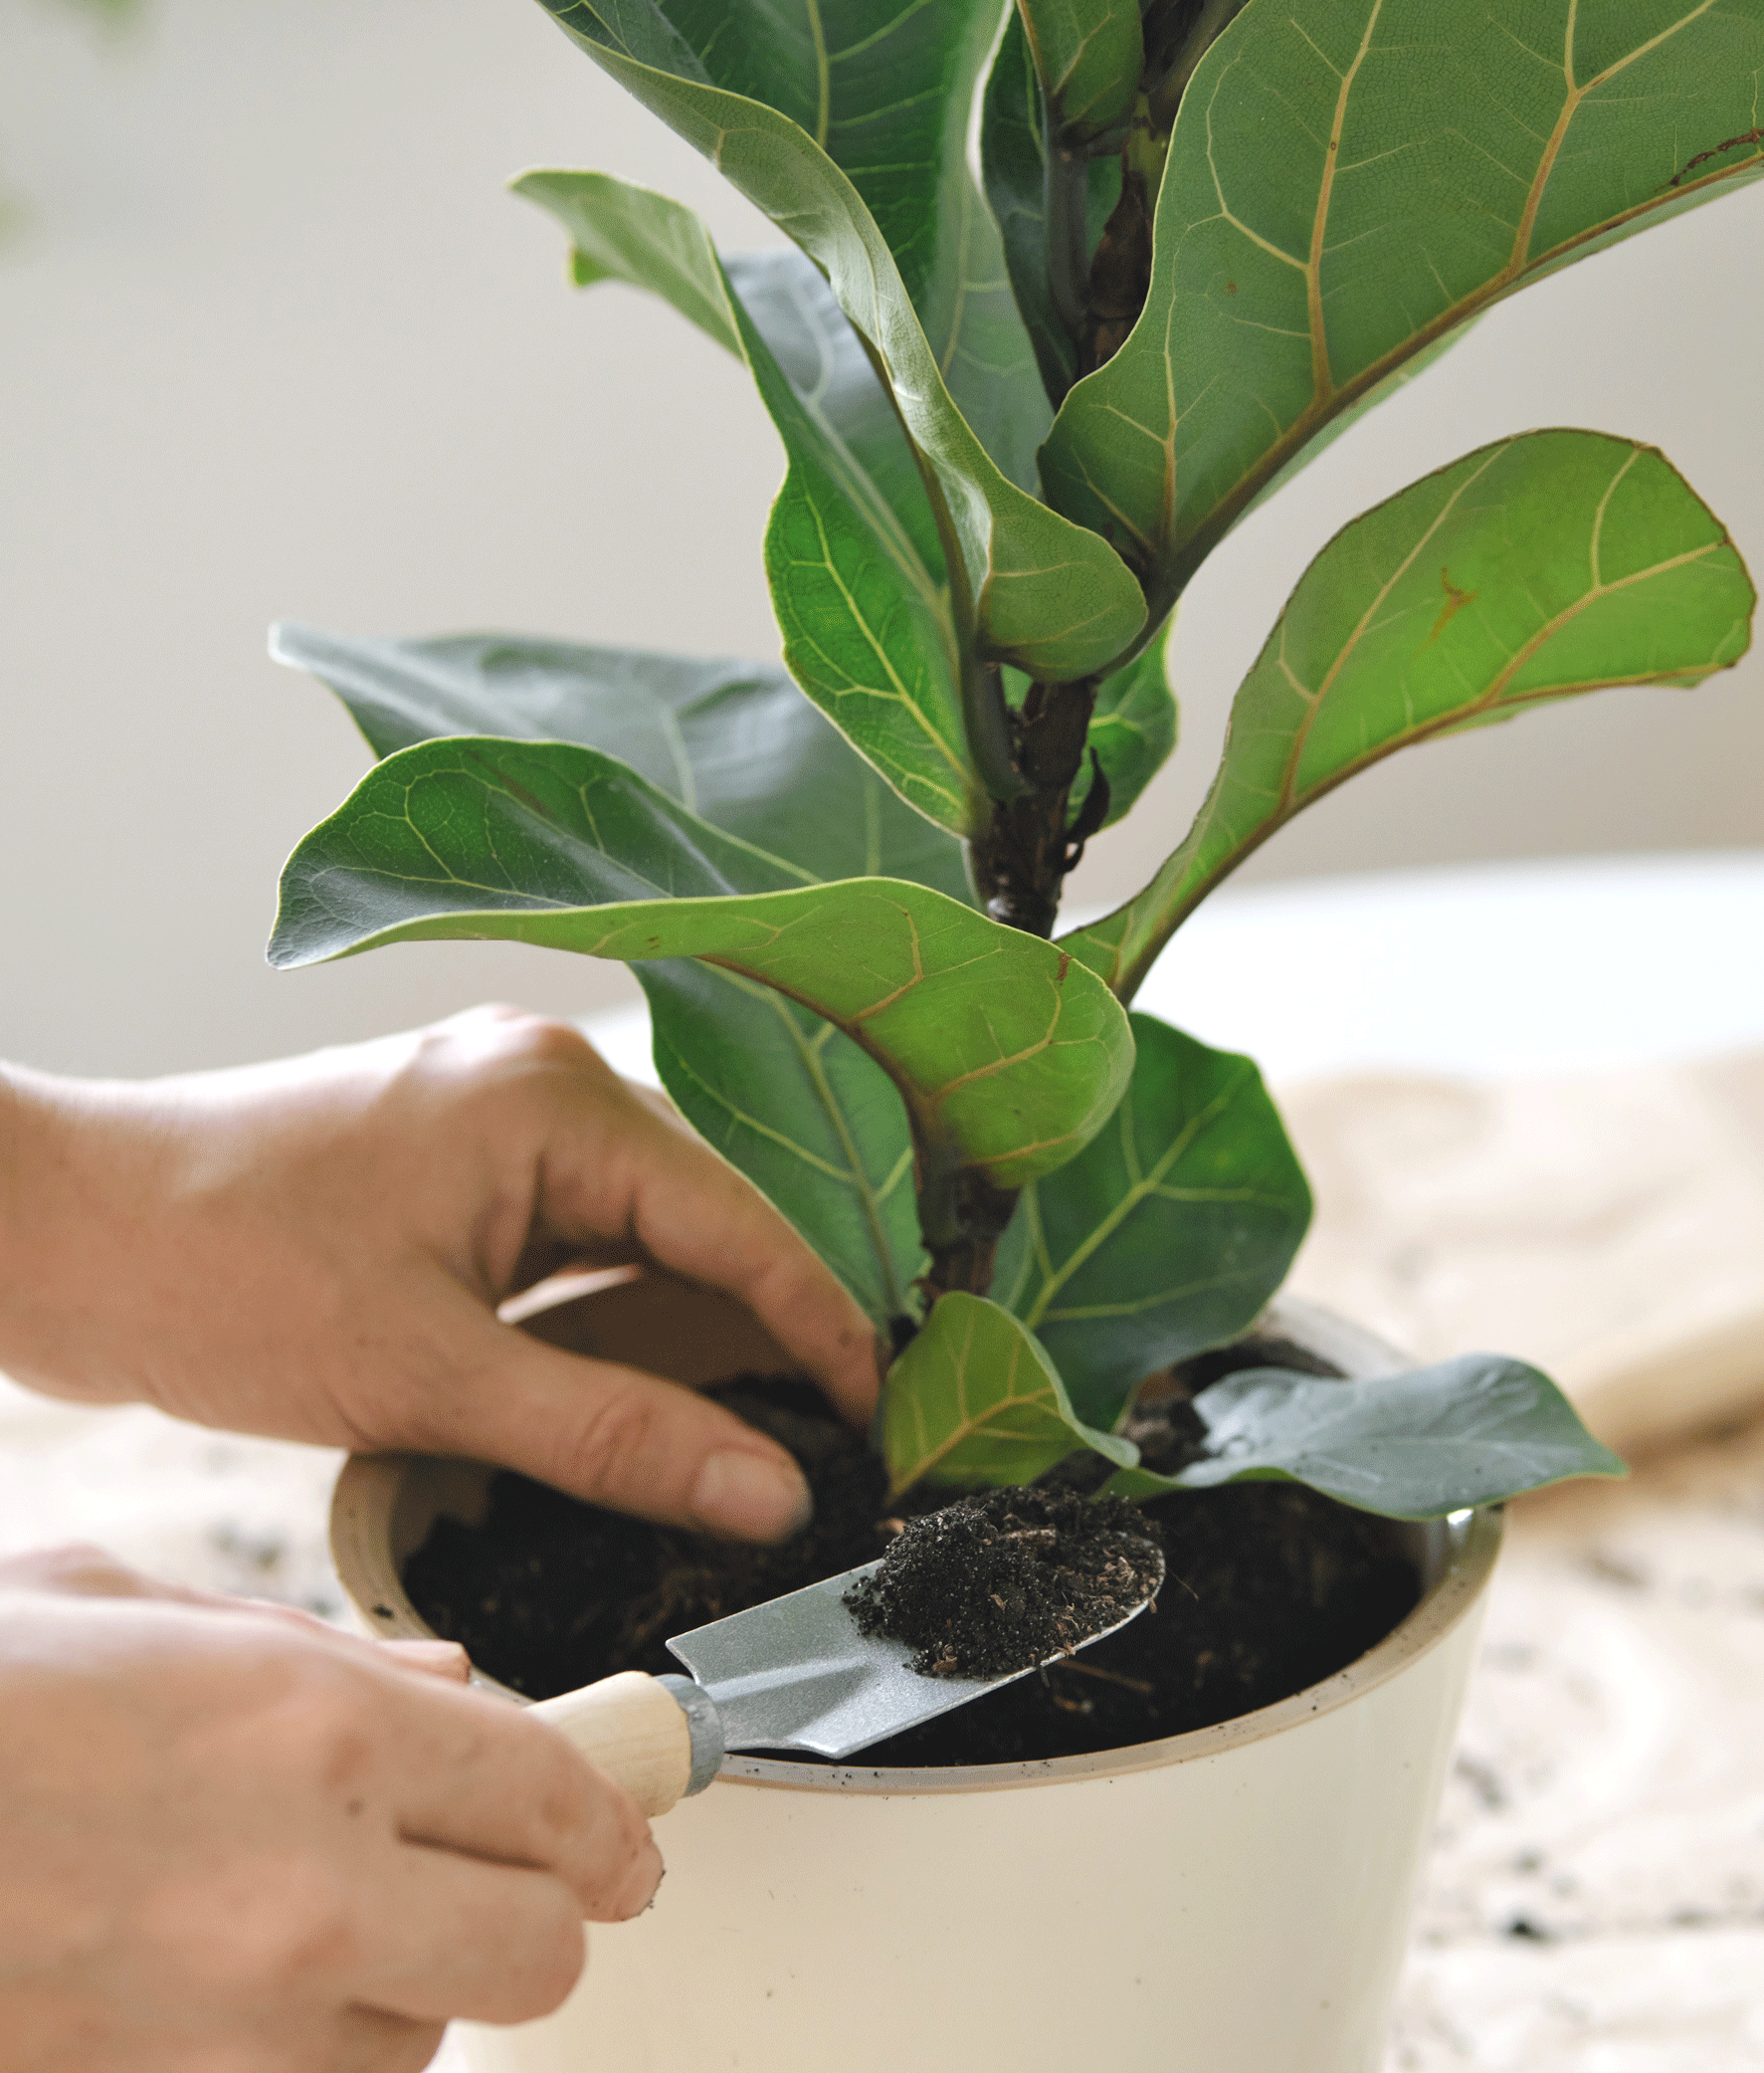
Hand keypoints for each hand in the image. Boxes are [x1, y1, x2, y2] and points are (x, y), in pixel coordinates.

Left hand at [0, 1007, 877, 1538]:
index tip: (876, 1425)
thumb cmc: (218, 1273)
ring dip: (677, 1326)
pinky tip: (624, 1385)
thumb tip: (763, 1493)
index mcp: (556, 1097)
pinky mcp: (457, 1152)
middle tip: (814, 1449)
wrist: (58, 1233)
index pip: (739, 1224)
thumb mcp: (430, 1376)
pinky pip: (574, 1230)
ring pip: (638, 1229)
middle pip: (700, 1219)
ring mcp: (497, 1107)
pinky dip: (604, 1309)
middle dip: (756, 1335)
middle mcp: (543, 1076)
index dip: (818, 1332)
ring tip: (739, 1433)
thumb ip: (613, 1435)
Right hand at [0, 1547, 660, 2072]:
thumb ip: (316, 1653)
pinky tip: (259, 1995)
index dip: (613, 1811)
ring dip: (419, 1985)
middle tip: (523, 1879)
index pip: (553, 1789)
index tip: (626, 1824)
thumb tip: (448, 1690)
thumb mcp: (131, 1604)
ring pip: (432, 2041)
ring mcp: (229, 2025)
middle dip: (550, 1912)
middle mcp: (300, 1882)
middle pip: (543, 1948)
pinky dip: (321, 2053)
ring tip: (343, 1921)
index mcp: (308, 1724)